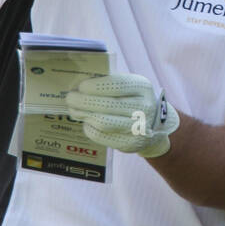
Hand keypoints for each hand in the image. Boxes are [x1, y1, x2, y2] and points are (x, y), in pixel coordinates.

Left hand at [65, 73, 179, 157]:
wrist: (153, 123)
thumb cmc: (133, 98)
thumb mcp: (129, 85)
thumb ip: (109, 82)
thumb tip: (79, 83)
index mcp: (143, 87)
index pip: (116, 85)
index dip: (95, 86)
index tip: (81, 86)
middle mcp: (144, 107)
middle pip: (106, 105)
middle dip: (83, 101)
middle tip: (70, 98)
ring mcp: (138, 127)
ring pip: (102, 121)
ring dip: (84, 115)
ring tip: (74, 110)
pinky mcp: (130, 143)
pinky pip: (102, 136)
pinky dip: (89, 128)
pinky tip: (86, 122)